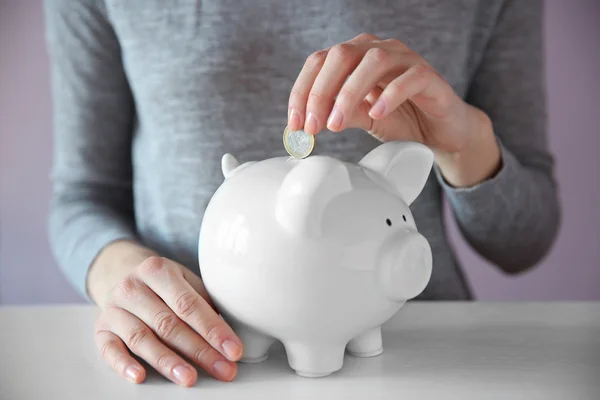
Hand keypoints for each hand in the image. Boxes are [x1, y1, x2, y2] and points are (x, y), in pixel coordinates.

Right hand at [93, 256, 242, 386]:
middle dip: (199, 350)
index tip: (233, 350)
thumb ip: (204, 303)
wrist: (121, 275)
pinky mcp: (101, 329)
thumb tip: (229, 335)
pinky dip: (123, 364)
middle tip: (223, 369)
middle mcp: (132, 287)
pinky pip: (109, 349)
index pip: (189, 304)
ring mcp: (114, 308)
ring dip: (167, 362)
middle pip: (169, 324)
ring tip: (189, 378)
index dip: (213, 329)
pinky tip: (140, 376)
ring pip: (141, 338)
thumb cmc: (164, 285)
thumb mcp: (185, 281)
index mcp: (157, 270)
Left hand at [287, 33, 500, 186]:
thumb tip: (306, 125)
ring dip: (348, 94)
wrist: (440, 132)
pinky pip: (409, 77)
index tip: (294, 124)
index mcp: (355, 57)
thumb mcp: (362, 119)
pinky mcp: (428, 75)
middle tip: (312, 127)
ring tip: (337, 124)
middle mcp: (377, 50)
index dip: (302, 91)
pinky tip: (377, 114)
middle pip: (340, 56)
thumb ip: (337, 116)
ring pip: (372, 62)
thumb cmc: (400, 119)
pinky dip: (390, 95)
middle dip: (320, 93)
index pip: (318, 62)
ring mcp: (404, 59)